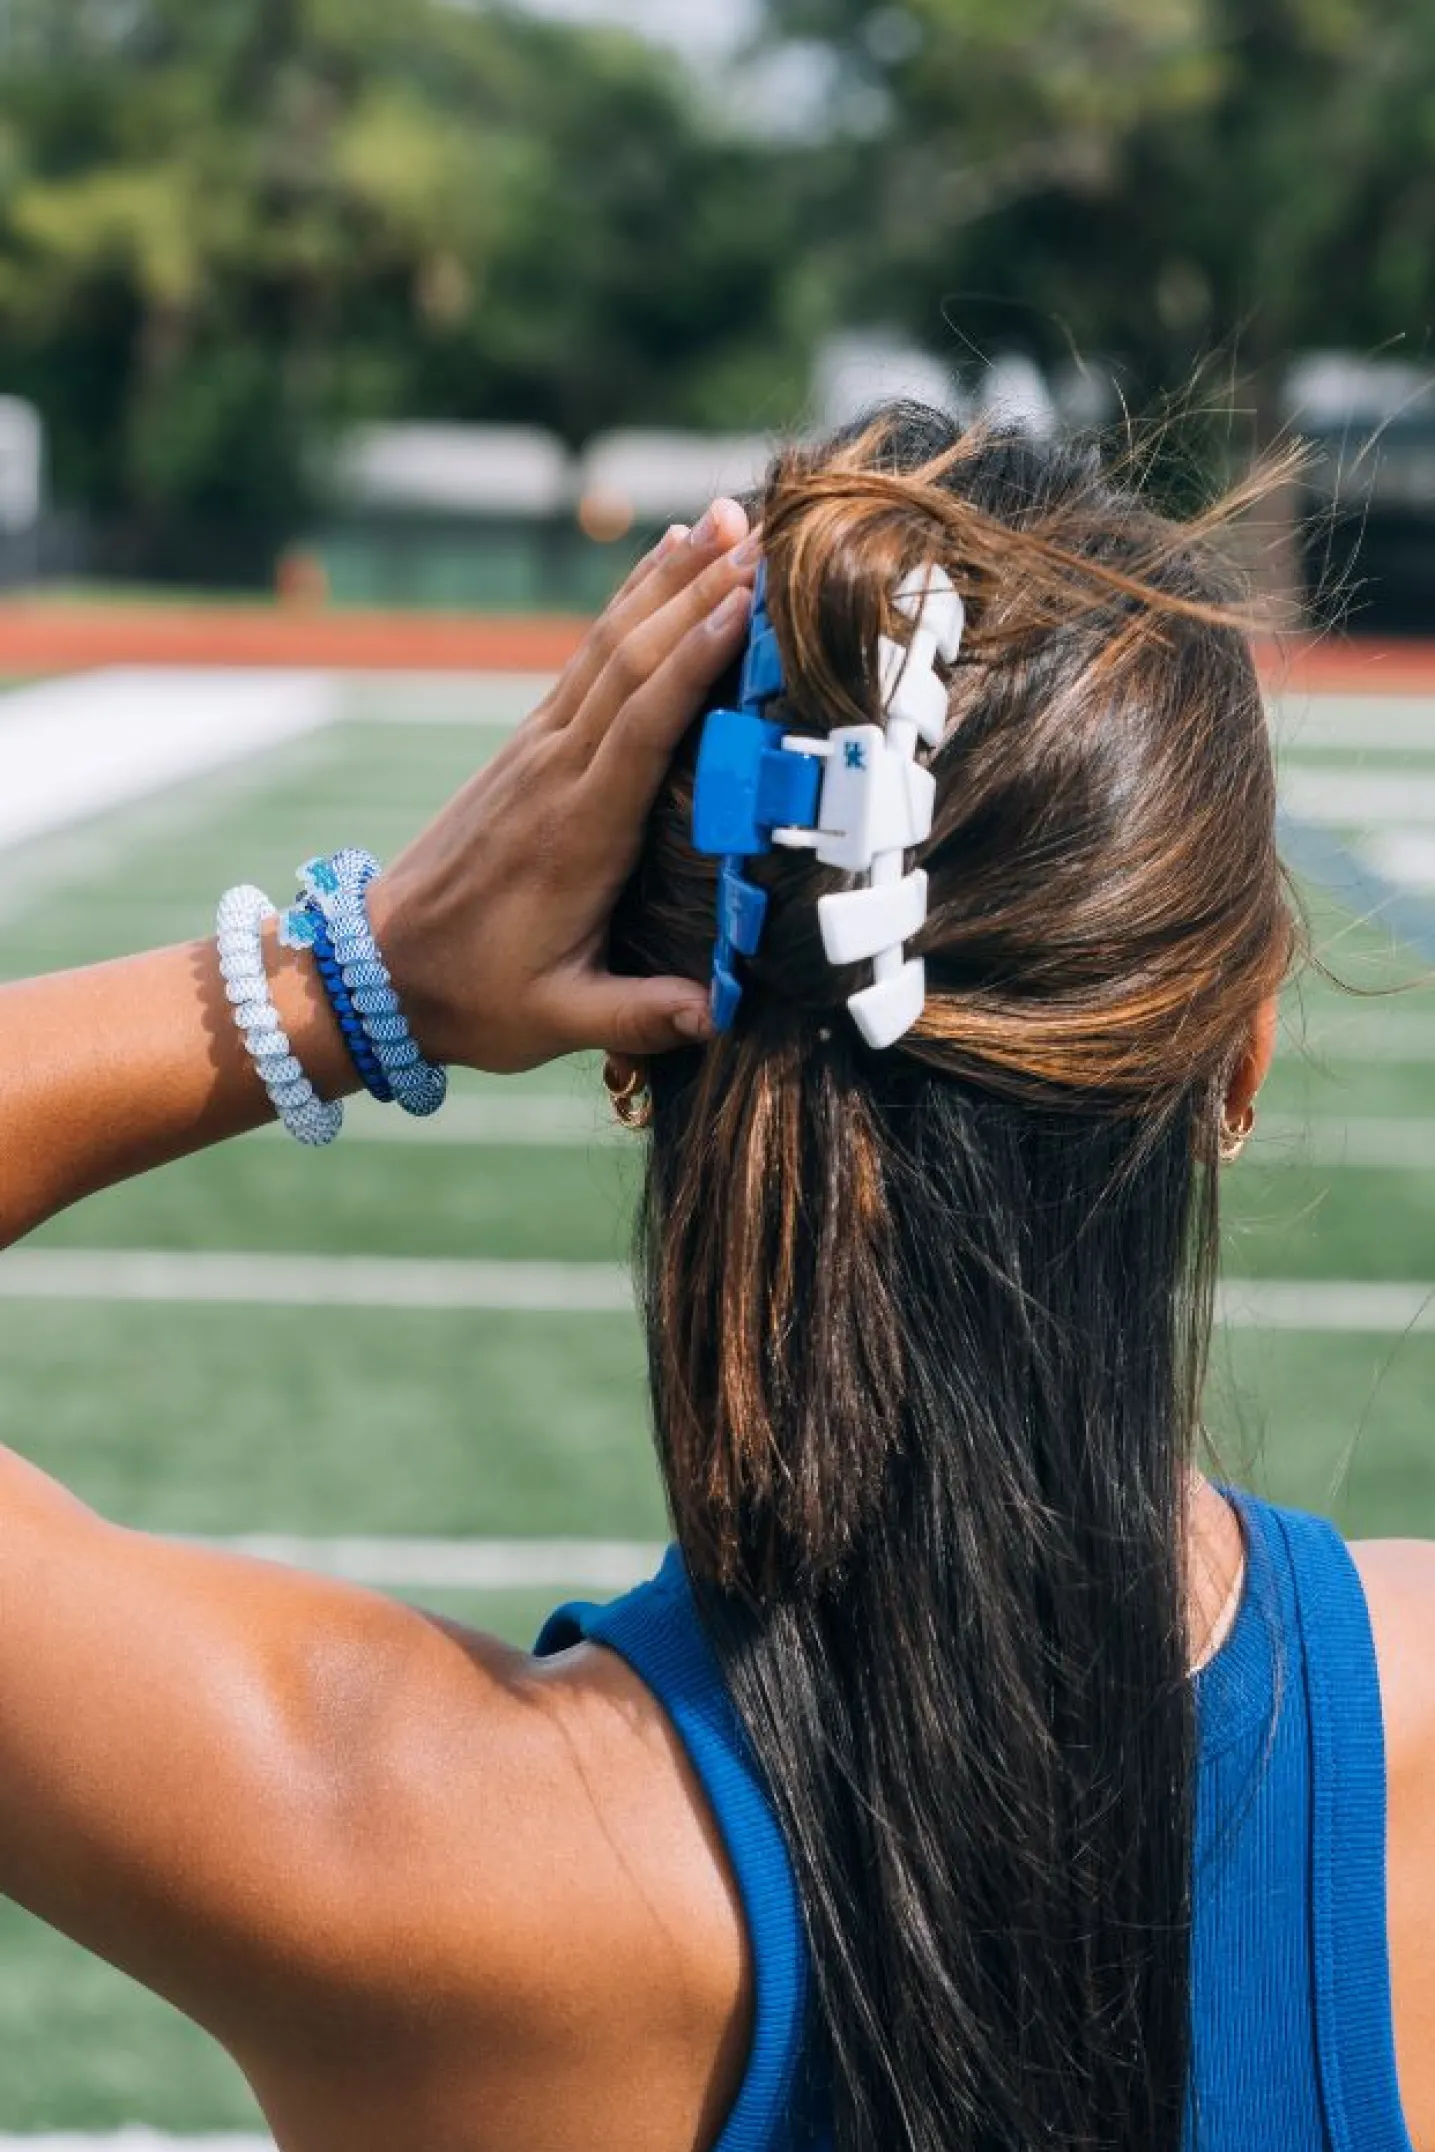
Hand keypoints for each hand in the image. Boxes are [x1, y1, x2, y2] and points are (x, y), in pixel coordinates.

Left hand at [368, 502, 756, 1072]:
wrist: (376, 973)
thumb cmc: (473, 998)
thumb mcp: (555, 1020)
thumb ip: (638, 1013)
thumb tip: (720, 1013)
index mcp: (575, 833)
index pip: (642, 726)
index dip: (694, 660)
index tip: (745, 604)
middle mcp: (555, 773)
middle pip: (632, 661)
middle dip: (697, 592)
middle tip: (763, 533)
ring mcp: (537, 751)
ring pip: (609, 645)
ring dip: (667, 577)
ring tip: (726, 518)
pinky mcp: (528, 747)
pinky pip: (588, 659)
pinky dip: (631, 603)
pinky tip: (664, 560)